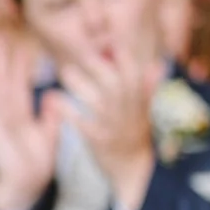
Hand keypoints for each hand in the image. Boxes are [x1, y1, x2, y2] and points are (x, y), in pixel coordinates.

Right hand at [0, 36, 62, 209]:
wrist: (27, 184)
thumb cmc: (36, 162)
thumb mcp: (48, 135)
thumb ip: (50, 116)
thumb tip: (53, 96)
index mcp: (22, 114)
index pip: (19, 85)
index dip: (18, 67)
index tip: (18, 47)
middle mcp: (7, 114)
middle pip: (2, 82)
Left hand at [58, 34, 162, 209]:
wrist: (135, 171)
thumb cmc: (136, 135)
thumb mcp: (147, 111)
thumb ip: (148, 87)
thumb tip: (157, 64)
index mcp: (140, 99)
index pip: (133, 70)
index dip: (121, 52)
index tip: (106, 39)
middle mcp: (129, 110)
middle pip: (113, 81)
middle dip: (96, 64)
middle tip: (78, 52)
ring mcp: (114, 125)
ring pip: (96, 99)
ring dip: (80, 83)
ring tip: (64, 71)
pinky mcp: (98, 140)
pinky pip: (80, 122)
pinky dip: (66, 110)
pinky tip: (52, 98)